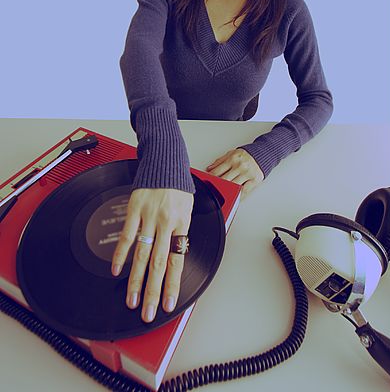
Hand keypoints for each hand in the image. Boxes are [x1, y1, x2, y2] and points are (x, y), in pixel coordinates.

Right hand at [111, 187, 193, 321]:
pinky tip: (117, 269)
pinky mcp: (135, 209)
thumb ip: (180, 232)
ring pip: (142, 253)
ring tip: (131, 299)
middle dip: (153, 291)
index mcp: (182, 223)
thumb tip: (176, 256)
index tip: (168, 303)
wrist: (165, 161)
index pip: (177, 260)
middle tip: (148, 312)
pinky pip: (127, 235)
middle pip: (159, 263)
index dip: (172, 284)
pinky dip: (121, 253)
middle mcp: (166, 221)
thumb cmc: (178, 186)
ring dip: (136, 279)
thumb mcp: (188, 208)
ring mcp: (149, 216)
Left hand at [206, 148, 263, 196]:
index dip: (211, 178)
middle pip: (225, 179)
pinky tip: (234, 198)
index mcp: (233, 159)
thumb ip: (220, 161)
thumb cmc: (246, 155)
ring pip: (234, 186)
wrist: (263, 153)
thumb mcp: (231, 154)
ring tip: (222, 195)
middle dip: (217, 186)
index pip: (218, 171)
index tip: (208, 182)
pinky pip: (245, 191)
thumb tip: (209, 168)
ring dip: (227, 192)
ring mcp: (247, 174)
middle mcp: (240, 166)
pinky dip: (239, 196)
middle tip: (213, 191)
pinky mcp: (255, 180)